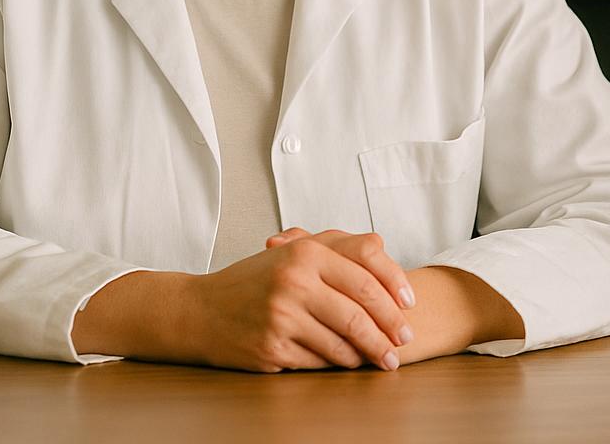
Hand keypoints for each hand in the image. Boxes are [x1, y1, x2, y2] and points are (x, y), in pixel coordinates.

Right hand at [183, 228, 415, 372]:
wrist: (199, 311)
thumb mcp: (293, 251)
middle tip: (404, 340)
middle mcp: (294, 282)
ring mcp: (282, 317)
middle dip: (389, 329)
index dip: (395, 288)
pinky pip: (320, 360)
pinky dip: (340, 363)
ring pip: (344, 340)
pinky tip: (349, 362)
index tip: (410, 306)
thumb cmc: (254, 280)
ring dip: (369, 352)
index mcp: (304, 252)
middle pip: (360, 309)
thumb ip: (338, 246)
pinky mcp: (272, 349)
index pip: (367, 268)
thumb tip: (384, 249)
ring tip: (384, 358)